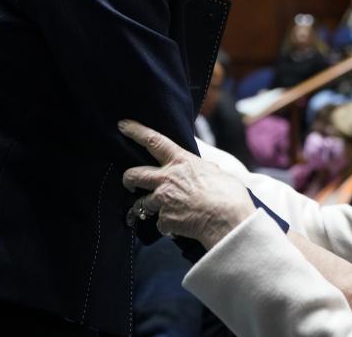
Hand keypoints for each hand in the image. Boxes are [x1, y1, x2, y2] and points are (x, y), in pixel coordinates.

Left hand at [120, 119, 254, 248]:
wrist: (228, 220)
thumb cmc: (229, 194)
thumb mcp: (216, 172)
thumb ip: (203, 169)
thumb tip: (205, 169)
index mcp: (181, 162)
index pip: (154, 141)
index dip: (136, 131)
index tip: (122, 125)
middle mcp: (167, 179)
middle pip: (134, 175)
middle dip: (127, 179)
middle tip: (129, 183)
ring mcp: (163, 200)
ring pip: (142, 204)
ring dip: (147, 209)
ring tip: (160, 212)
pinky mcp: (164, 220)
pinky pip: (161, 223)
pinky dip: (169, 226)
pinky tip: (181, 226)